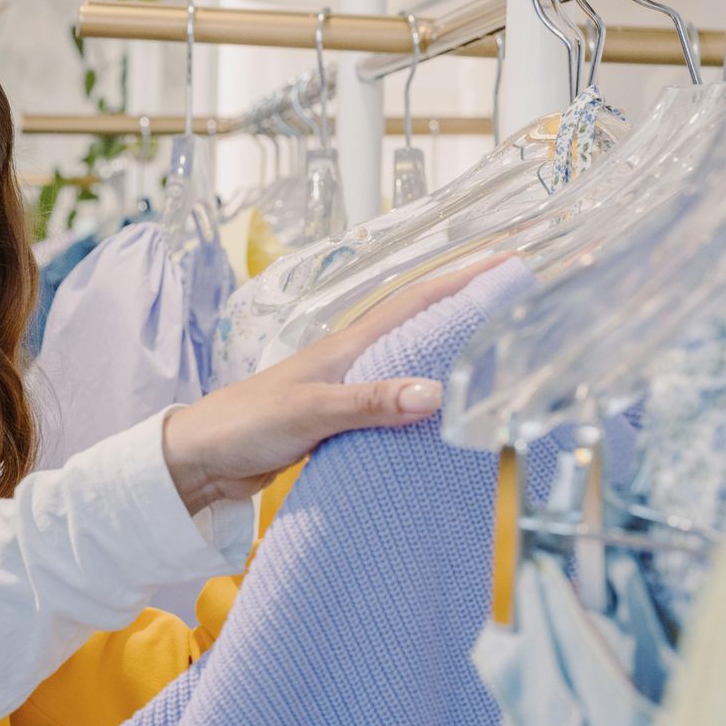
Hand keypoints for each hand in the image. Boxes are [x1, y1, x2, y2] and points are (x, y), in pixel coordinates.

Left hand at [162, 257, 509, 512]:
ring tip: (506, 355)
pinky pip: (397, 406)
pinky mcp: (341, 423)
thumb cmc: (243, 425)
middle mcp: (352, 363)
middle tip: (525, 305)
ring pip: (413, 366)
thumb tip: (437, 393)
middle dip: (471, 311)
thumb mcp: (309, 412)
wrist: (200, 461)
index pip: (415, 302)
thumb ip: (369, 403)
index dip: (463, 281)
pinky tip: (449, 419)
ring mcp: (347, 392)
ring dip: (454, 357)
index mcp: (347, 348)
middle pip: (422, 328)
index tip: (510, 264)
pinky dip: (427, 405)